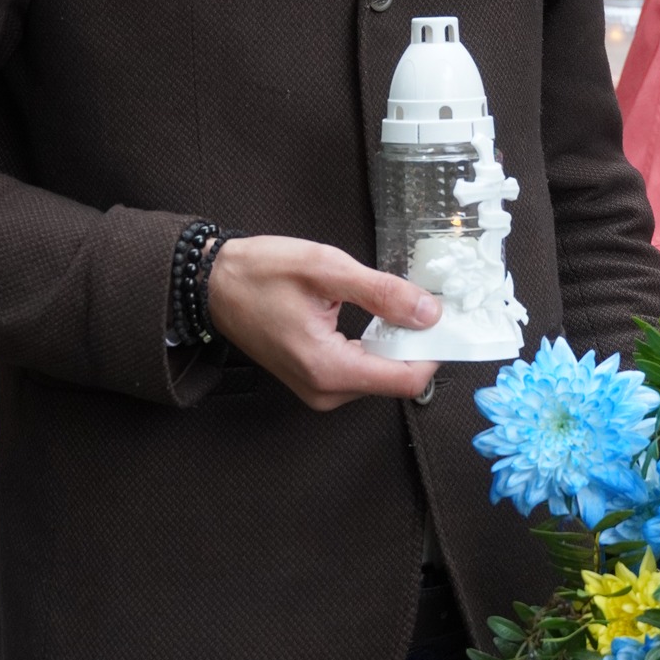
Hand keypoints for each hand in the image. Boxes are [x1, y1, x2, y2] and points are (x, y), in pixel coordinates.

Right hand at [206, 234, 440, 410]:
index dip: (432, 351)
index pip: (405, 380)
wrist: (213, 283)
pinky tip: (375, 317)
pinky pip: (360, 369)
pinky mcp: (314, 378)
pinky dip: (375, 344)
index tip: (447, 321)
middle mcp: (324, 390)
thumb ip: (382, 293)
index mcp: (328, 368)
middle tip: (424, 303)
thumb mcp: (326, 269)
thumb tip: (429, 313)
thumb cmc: (260, 272)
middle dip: (415, 343)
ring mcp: (317, 388)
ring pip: (379, 374)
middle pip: (394, 379)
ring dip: (395, 342)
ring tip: (396, 304)